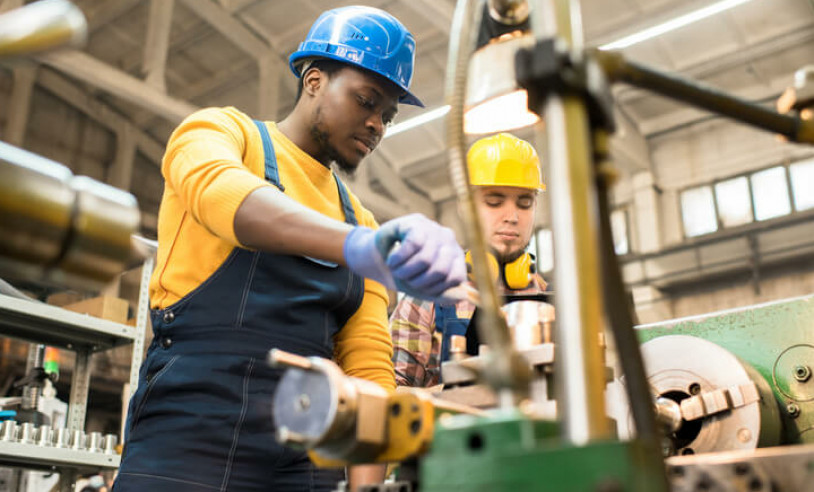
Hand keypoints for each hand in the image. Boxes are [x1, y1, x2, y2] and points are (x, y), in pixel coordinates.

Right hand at [343, 214, 466, 300]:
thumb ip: (442, 294)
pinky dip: (397, 259)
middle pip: (439, 270)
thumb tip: (462, 296)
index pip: (456, 278)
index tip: (419, 288)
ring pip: (425, 259)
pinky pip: (412, 245)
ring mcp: (434, 229)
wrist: (380, 258)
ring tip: (396, 269)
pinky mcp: (417, 222)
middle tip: (404, 278)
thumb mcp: (423, 288)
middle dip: (417, 282)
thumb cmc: (405, 273)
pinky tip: (391, 260)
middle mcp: (449, 240)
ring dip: (404, 271)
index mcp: (456, 257)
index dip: (435, 289)